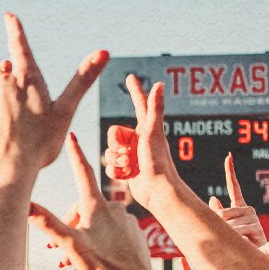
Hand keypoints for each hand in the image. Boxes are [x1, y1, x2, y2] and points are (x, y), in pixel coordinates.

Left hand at [0, 14, 107, 173]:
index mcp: (28, 79)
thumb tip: (104, 51)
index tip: (8, 16)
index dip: (15, 29)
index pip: (20, 45)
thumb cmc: (41, 145)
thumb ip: (83, 79)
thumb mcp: (65, 111)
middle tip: (22, 112)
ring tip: (7, 113)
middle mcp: (5, 80)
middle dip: (12, 79)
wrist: (8, 170)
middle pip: (7, 69)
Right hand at [28, 133, 151, 269]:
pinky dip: (103, 241)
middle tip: (56, 249)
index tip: (72, 136)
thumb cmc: (103, 265)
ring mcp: (127, 219)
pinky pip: (114, 231)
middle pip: (84, 206)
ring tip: (75, 259)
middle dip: (70, 223)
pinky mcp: (136, 232)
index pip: (83, 172)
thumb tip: (26, 206)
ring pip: (98, 222)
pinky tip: (99, 256)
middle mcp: (114, 207)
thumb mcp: (71, 244)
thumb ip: (48, 223)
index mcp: (96, 206)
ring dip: (84, 235)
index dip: (75, 154)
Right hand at [103, 74, 178, 208]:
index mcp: (146, 128)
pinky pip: (110, 166)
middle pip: (112, 134)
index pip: (139, 103)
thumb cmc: (157, 162)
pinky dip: (116, 172)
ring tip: (129, 167)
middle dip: (115, 146)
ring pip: (109, 151)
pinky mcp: (127, 169)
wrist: (157, 192)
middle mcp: (139, 140)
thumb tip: (160, 84)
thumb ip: (154, 108)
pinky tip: (127, 177)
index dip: (135, 90)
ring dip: (115, 160)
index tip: (130, 77)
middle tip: (128, 154)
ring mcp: (132, 155)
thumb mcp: (152, 133)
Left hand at [207, 153, 267, 246]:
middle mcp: (248, 210)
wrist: (256, 259)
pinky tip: (242, 243)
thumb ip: (219, 215)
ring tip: (237, 242)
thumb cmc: (240, 245)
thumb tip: (213, 198)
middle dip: (220, 227)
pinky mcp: (256, 227)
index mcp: (240, 208)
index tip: (229, 156)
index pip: (235, 187)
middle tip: (230, 237)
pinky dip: (235, 239)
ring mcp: (253, 217)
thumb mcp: (226, 229)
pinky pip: (237, 231)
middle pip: (222, 213)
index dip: (231, 171)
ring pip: (227, 224)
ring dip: (228, 236)